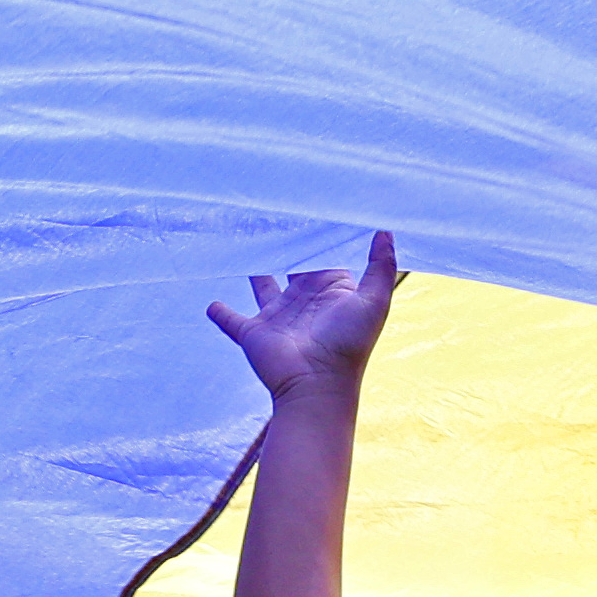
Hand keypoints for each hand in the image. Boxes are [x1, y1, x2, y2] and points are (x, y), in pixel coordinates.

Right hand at [206, 230, 399, 400]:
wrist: (316, 386)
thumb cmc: (348, 345)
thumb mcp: (374, 301)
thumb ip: (380, 266)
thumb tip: (384, 231)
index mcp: (330, 291)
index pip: (324, 258)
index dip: (319, 238)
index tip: (311, 210)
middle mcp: (302, 301)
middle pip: (293, 266)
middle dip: (286, 246)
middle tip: (274, 217)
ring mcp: (277, 317)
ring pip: (263, 286)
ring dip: (255, 272)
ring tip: (245, 247)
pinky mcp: (253, 333)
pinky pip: (232, 321)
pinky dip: (221, 313)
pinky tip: (212, 304)